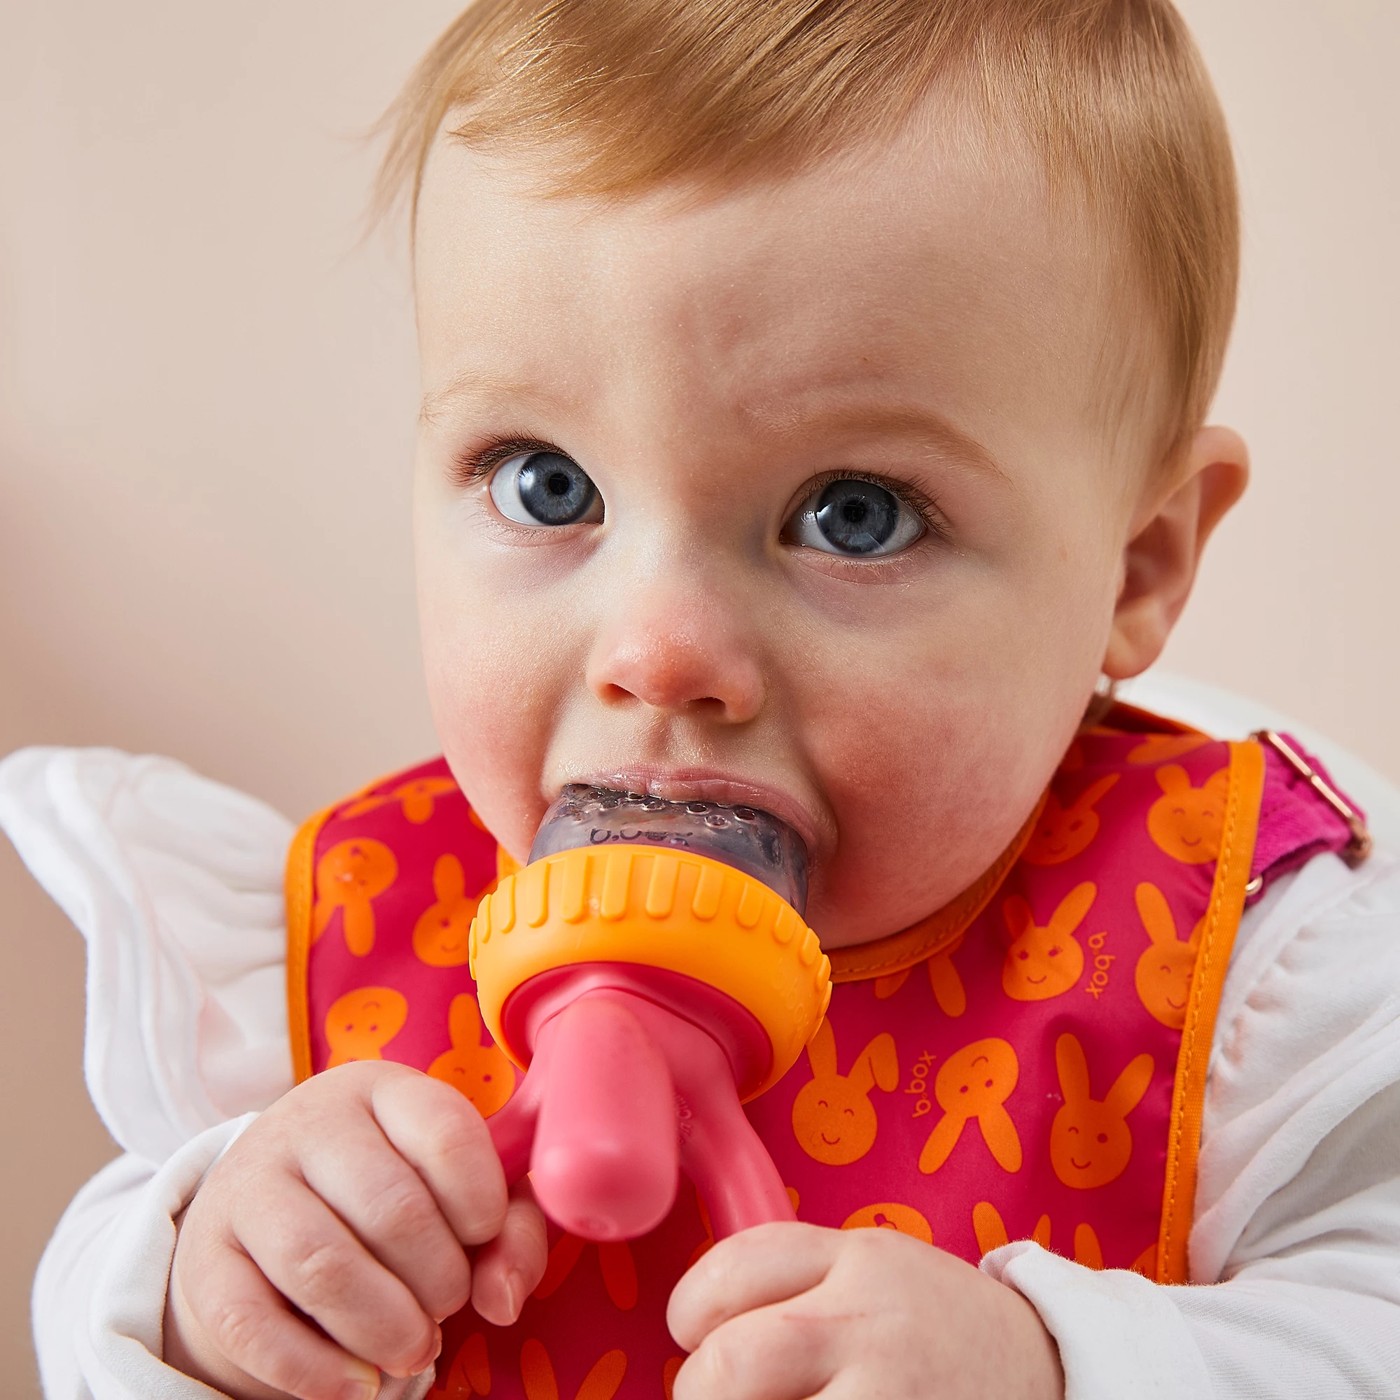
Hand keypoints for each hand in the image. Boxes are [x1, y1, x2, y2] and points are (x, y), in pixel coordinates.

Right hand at [165, 1061, 546, 1399]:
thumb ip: (509, 1232)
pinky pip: (253, 1324)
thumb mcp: (458, 1188)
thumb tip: (504, 1300)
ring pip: (322, 1266)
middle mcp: (308, 1124)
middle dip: (440, 1281)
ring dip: (385, 1329)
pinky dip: (315, 1371)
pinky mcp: (205, 1260)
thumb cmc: (393, 1195)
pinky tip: (358, 1383)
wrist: (269, 1211)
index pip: (447, 1134)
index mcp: (382, 1089)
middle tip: (446, 1306)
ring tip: (414, 1349)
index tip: (482, 1235)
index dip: (482, 1203)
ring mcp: (248, 1187)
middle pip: (392, 1210)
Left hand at [667, 1221, 1063, 1399]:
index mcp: (860, 1258)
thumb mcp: (877, 1274)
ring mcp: (892, 1393)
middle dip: (701, 1391)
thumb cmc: (938, 1332)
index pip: (740, 1264)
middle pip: (737, 1357)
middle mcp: (872, 1320)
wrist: (1056, 1372)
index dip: (692, 1305)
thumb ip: (800, 1285)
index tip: (689, 1336)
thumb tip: (696, 1340)